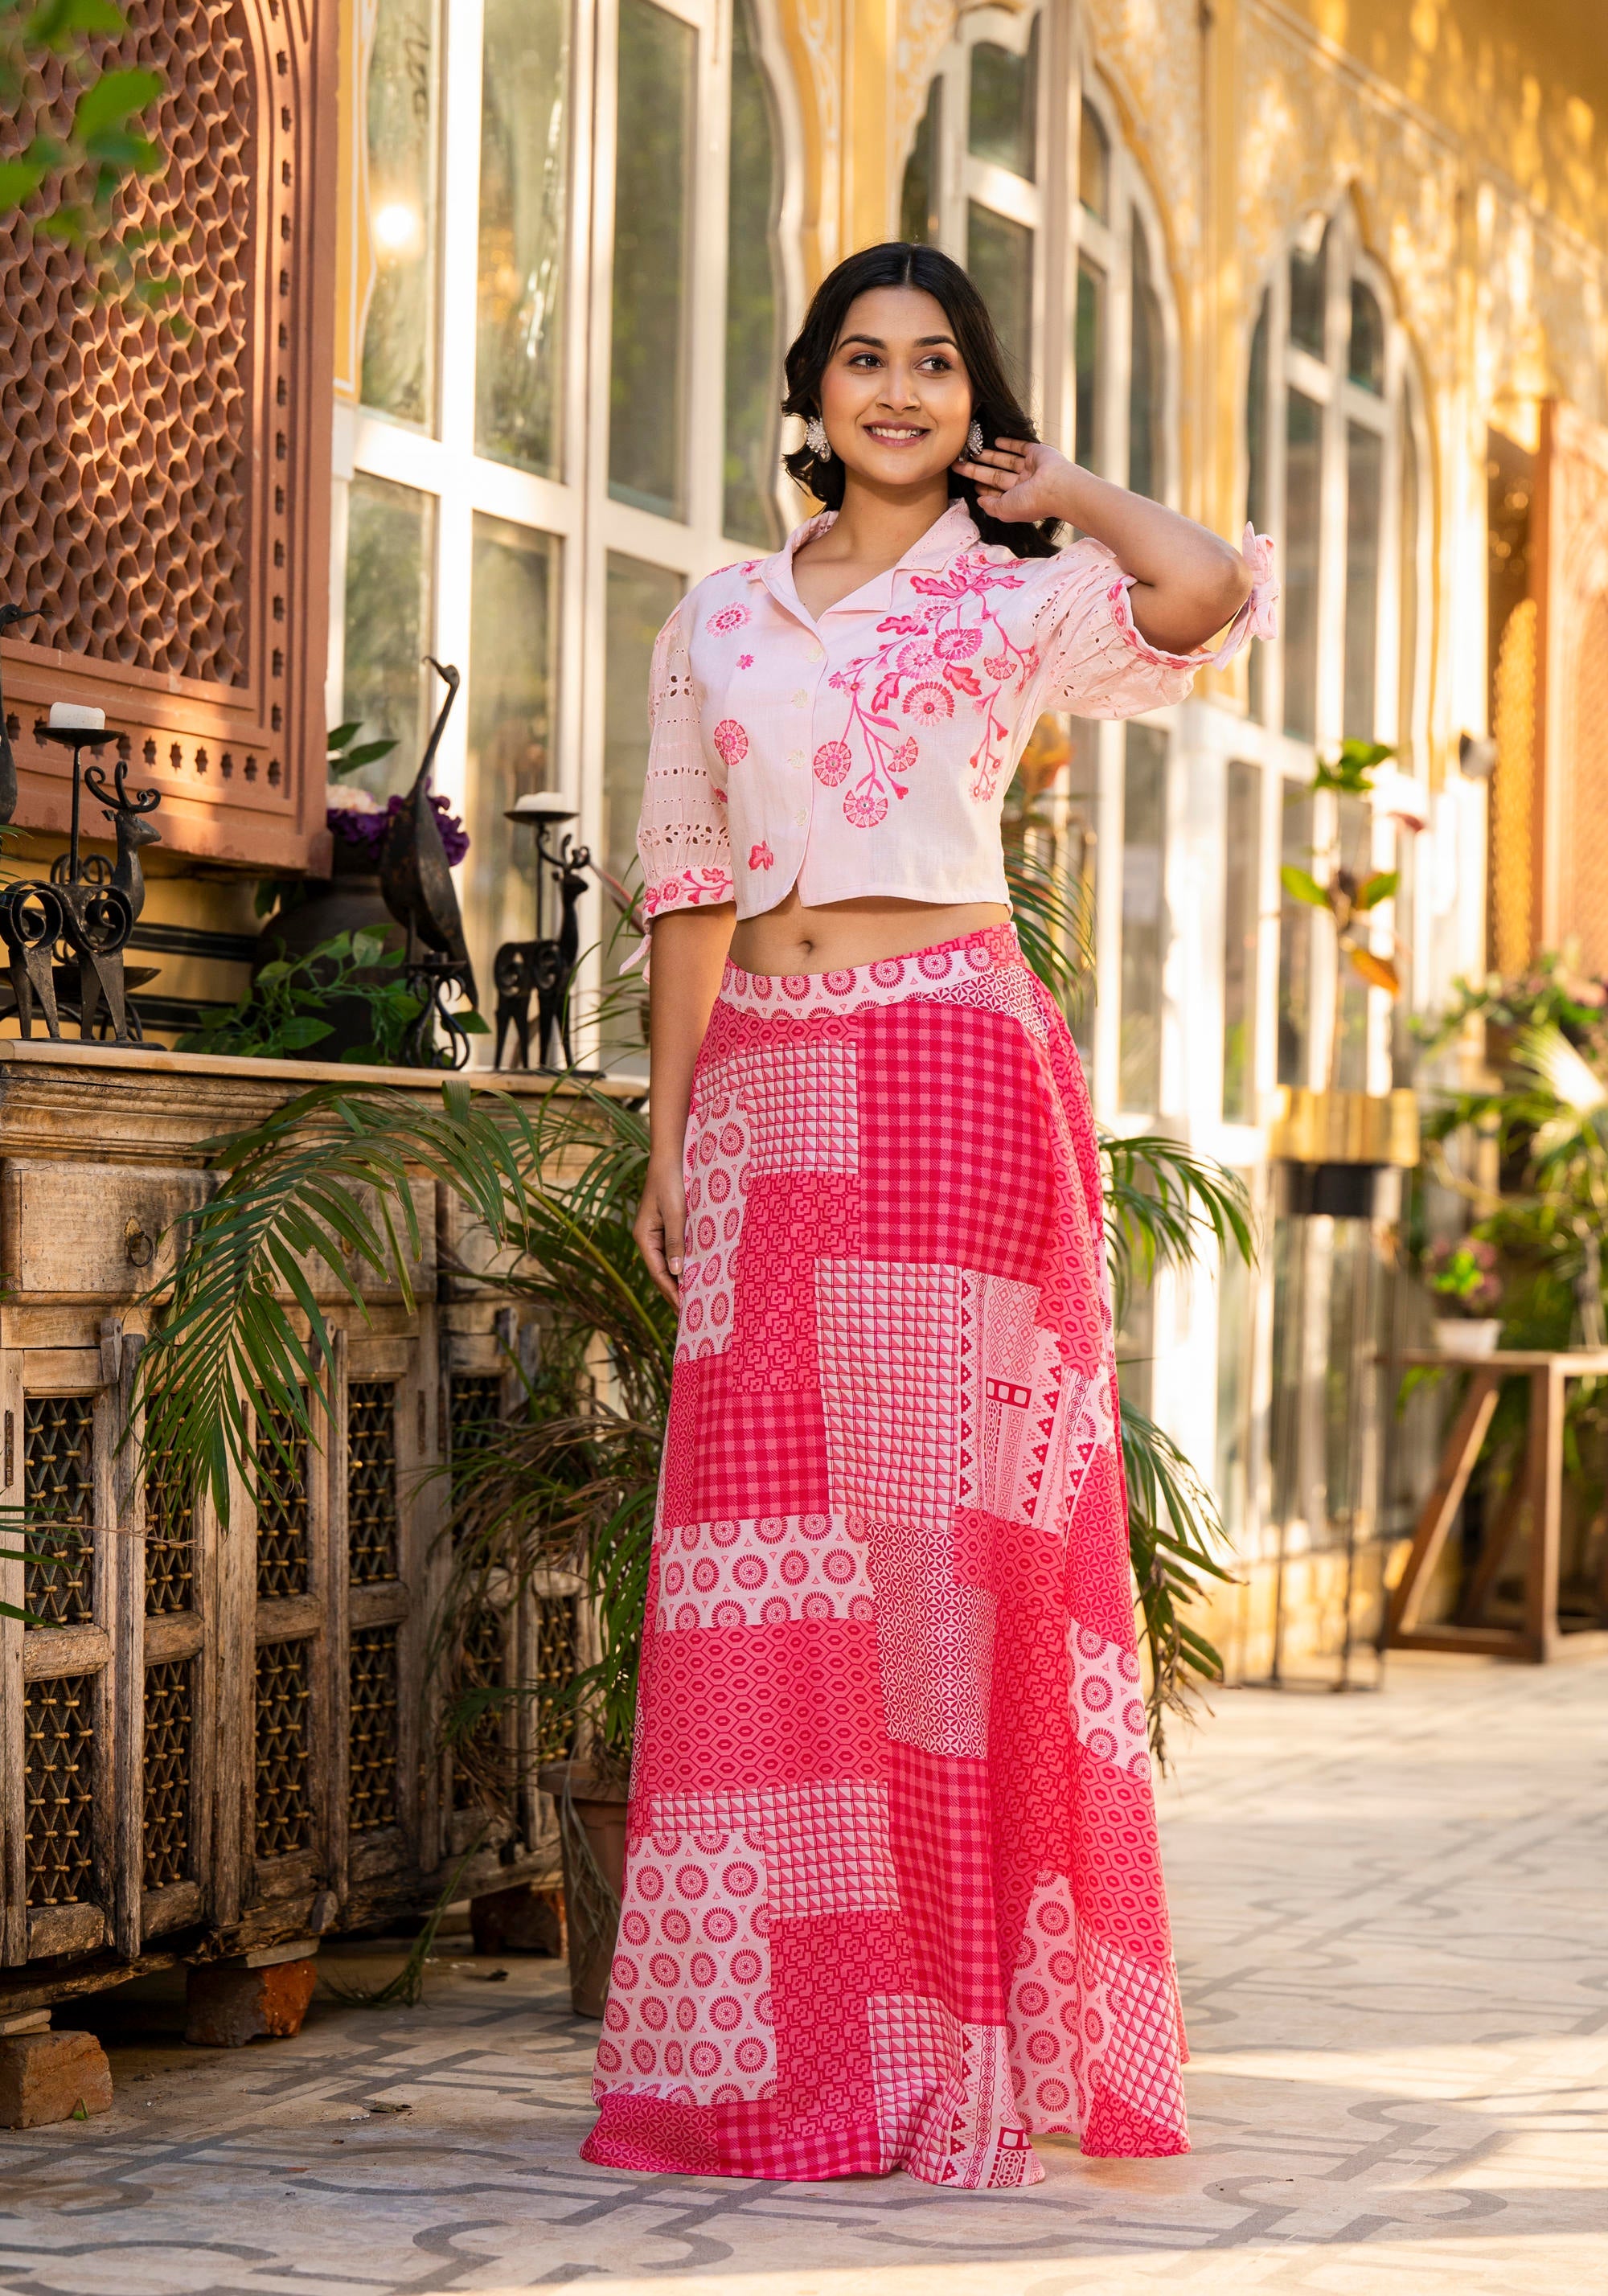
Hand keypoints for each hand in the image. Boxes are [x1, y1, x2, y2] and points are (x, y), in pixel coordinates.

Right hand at [633, 1154, 685, 1307]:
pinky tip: (700, 1271)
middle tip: (693, 1312)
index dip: (671, 1292)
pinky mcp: (671, 1225)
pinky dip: (687, 1262)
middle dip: (676, 1291)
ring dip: (683, 1278)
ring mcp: (660, 1232)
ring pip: (671, 1262)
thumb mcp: (675, 1212)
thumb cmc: (671, 1181)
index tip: (684, 1310)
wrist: (672, 1156)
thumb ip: (676, 1241)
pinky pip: (678, 1249)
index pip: (658, 1272)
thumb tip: (676, 1271)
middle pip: (663, 1271)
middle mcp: (649, 1237)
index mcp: (644, 1236)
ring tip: (698, 1298)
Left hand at [952, 434, 1074, 525]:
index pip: (996, 492)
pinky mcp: (1037, 453)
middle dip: (978, 470)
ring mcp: (1030, 468)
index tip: (970, 484)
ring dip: (990, 456)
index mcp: (1018, 499)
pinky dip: (1009, 443)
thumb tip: (979, 502)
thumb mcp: (1004, 511)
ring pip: (1006, 460)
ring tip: (973, 451)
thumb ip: (990, 507)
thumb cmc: (1031, 502)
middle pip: (996, 475)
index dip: (983, 488)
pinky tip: (996, 440)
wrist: (1056, 487)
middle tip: (961, 463)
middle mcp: (1024, 484)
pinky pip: (1020, 446)